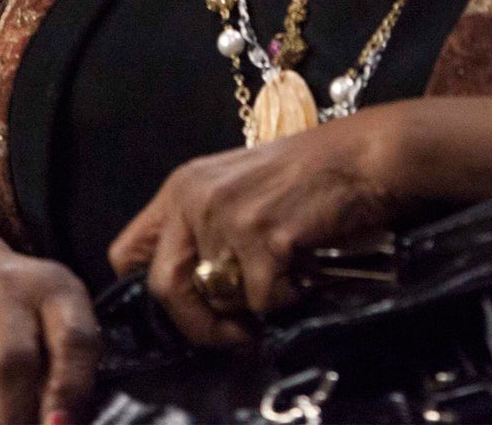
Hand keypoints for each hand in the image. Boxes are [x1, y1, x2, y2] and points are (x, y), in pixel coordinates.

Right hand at [0, 240, 98, 424]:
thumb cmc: (20, 304)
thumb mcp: (59, 313)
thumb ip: (71, 366)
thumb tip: (62, 424)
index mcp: (51, 288)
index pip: (72, 338)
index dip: (70, 390)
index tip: (62, 424)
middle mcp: (0, 294)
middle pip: (11, 364)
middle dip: (19, 417)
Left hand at [108, 106, 406, 346]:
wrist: (364, 156)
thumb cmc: (310, 174)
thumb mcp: (238, 188)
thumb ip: (206, 228)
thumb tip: (192, 292)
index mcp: (182, 186)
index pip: (126, 253)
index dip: (150, 290)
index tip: (187, 306)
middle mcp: (194, 198)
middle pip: (163, 287)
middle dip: (197, 324)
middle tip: (233, 334)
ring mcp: (226, 215)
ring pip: (217, 299)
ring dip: (252, 307)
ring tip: (281, 286)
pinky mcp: (262, 235)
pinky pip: (261, 300)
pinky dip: (286, 299)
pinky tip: (303, 274)